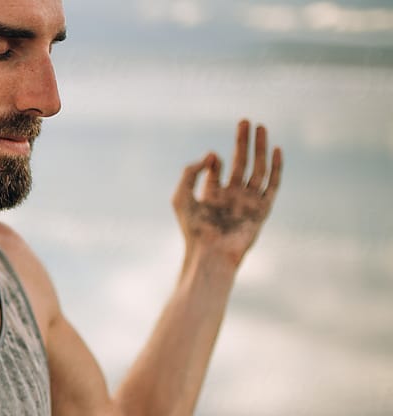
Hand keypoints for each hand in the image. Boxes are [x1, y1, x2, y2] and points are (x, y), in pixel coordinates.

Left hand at [173, 119, 282, 269]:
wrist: (211, 253)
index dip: (214, 160)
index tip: (211, 158)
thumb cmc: (193, 229)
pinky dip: (276, 167)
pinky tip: (275, 149)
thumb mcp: (181, 197)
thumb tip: (210, 154)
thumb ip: (190, 172)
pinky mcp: (262, 209)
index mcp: (212, 195)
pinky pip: (272, 184)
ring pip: (258, 169)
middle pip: (240, 163)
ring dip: (259, 148)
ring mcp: (248, 202)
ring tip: (260, 127)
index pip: (217, 169)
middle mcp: (231, 197)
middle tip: (244, 121)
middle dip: (242, 143)